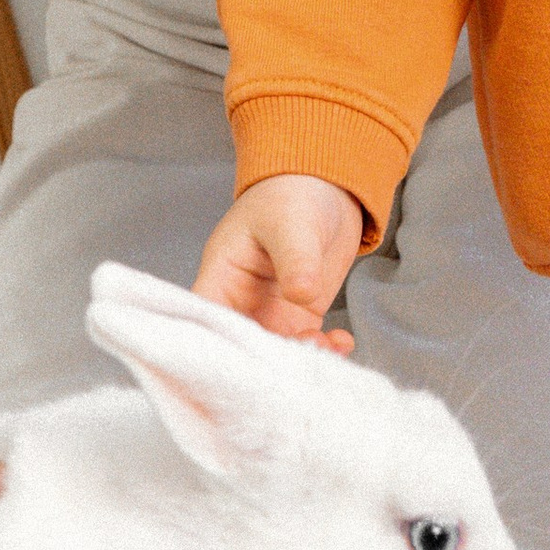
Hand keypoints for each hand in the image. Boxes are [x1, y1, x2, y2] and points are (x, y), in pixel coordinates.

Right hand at [194, 177, 364, 346]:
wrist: (327, 187)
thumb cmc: (292, 194)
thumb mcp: (291, 222)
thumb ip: (295, 258)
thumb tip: (302, 295)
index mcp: (222, 276)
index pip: (207, 319)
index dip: (218, 346)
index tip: (245, 362)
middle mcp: (240, 300)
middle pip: (240, 345)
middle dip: (267, 361)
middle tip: (299, 358)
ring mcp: (270, 311)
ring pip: (275, 352)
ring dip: (300, 357)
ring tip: (327, 347)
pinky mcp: (300, 315)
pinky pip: (306, 344)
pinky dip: (324, 350)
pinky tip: (342, 341)